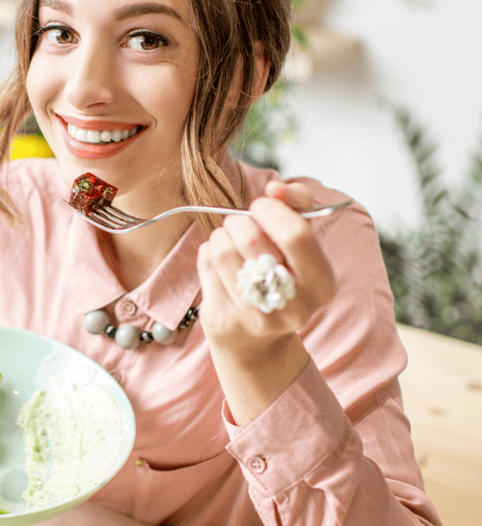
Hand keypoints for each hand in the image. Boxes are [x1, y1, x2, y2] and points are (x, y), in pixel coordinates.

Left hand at [196, 180, 335, 363]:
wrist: (255, 338)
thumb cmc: (278, 274)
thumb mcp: (299, 240)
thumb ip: (296, 205)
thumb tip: (276, 189)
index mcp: (321, 284)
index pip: (294, 235)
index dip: (271, 210)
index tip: (261, 205)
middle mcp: (294, 306)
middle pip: (251, 239)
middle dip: (239, 221)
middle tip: (239, 224)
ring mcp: (256, 317)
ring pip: (222, 250)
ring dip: (220, 236)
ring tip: (228, 241)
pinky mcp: (224, 319)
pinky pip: (206, 264)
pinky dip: (208, 253)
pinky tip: (220, 263)